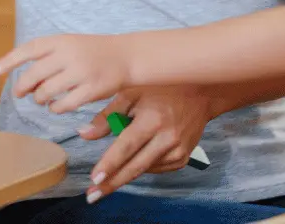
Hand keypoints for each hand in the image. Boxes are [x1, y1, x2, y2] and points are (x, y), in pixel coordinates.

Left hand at [0, 34, 132, 113]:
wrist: (126, 56)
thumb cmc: (92, 51)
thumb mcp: (70, 44)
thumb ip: (49, 57)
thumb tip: (24, 81)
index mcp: (62, 40)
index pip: (30, 49)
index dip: (10, 60)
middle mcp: (69, 55)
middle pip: (34, 75)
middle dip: (22, 87)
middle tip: (19, 93)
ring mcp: (80, 73)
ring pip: (46, 92)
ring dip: (39, 99)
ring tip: (41, 99)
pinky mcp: (91, 90)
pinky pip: (64, 105)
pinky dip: (55, 108)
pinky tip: (55, 107)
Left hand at [81, 88, 213, 202]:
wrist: (200, 93)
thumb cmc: (160, 89)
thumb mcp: (131, 93)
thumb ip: (107, 116)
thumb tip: (84, 134)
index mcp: (152, 119)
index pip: (126, 147)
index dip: (109, 164)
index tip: (94, 179)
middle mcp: (167, 137)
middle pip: (135, 166)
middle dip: (112, 183)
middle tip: (92, 196)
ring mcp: (177, 149)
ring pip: (144, 169)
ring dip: (126, 173)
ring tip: (110, 174)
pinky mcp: (183, 157)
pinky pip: (156, 168)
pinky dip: (143, 166)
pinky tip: (137, 158)